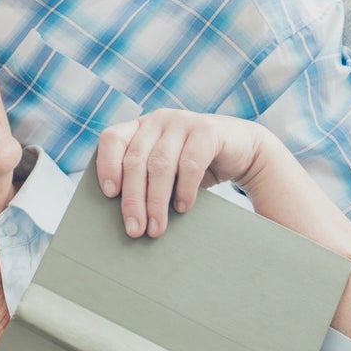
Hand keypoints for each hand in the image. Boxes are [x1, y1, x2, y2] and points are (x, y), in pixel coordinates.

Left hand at [96, 109, 266, 237]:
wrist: (244, 152)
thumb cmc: (195, 167)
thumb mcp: (166, 171)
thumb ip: (145, 181)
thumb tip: (126, 218)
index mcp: (140, 127)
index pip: (112, 139)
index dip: (106, 165)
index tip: (109, 194)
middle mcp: (158, 120)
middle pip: (135, 160)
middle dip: (133, 199)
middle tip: (135, 230)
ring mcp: (182, 121)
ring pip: (160, 165)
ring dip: (156, 201)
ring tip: (156, 228)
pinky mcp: (207, 130)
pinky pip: (189, 163)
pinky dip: (184, 190)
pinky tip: (182, 208)